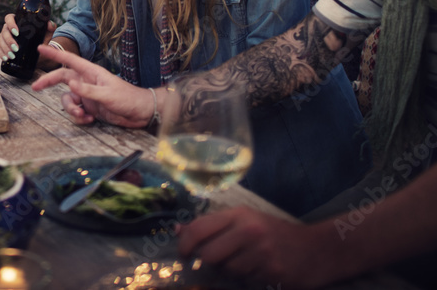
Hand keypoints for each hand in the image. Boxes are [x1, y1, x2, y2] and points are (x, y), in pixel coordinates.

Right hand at [0, 14, 55, 60]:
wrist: (38, 51)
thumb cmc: (40, 39)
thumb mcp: (46, 33)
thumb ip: (50, 27)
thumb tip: (49, 24)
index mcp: (17, 21)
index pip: (9, 18)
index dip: (11, 24)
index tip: (17, 32)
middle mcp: (8, 28)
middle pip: (4, 31)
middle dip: (9, 40)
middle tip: (16, 48)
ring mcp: (4, 37)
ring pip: (0, 40)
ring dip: (5, 48)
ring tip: (12, 56)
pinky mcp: (2, 46)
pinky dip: (1, 53)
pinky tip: (5, 58)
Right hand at [31, 44, 154, 126]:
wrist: (140, 113)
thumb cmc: (128, 98)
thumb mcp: (107, 94)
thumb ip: (88, 90)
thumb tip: (70, 85)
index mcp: (91, 72)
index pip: (69, 60)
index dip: (54, 54)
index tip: (40, 48)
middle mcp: (86, 81)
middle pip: (61, 78)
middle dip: (48, 83)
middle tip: (36, 88)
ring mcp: (87, 95)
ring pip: (67, 99)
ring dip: (71, 109)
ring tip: (82, 116)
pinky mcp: (90, 107)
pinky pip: (76, 111)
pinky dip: (79, 117)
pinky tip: (90, 120)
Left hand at [177, 208, 329, 289]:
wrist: (319, 249)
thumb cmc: (275, 233)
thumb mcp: (245, 220)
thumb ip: (212, 225)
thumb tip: (177, 230)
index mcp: (239, 214)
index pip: (199, 228)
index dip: (185, 244)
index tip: (183, 254)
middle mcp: (250, 231)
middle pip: (209, 254)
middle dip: (206, 263)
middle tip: (212, 264)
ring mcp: (263, 253)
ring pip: (227, 271)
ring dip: (229, 272)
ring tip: (243, 264)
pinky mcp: (274, 273)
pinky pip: (246, 282)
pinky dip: (247, 280)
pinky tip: (258, 271)